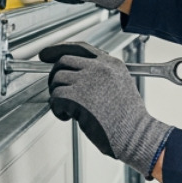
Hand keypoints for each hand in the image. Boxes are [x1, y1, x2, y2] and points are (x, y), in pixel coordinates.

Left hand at [40, 42, 171, 176]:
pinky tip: (67, 116)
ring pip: (57, 79)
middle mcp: (99, 68)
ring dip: (57, 94)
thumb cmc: (129, 118)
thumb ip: (102, 76)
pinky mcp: (77, 96)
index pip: (81, 48)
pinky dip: (57, 109)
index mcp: (111, 64)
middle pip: (64, 61)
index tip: (47, 54)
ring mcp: (87, 81)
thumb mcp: (121, 85)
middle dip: (55, 75)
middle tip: (56, 88)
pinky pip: (55, 97)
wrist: (135, 134)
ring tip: (67, 108)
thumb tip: (77, 76)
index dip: (59, 49)